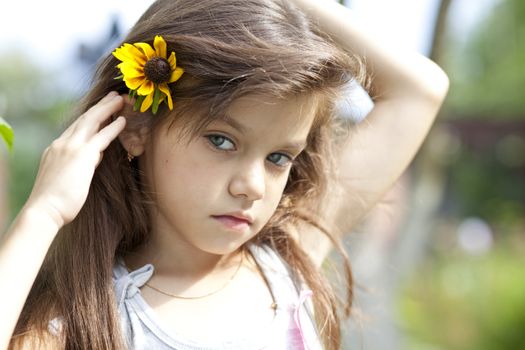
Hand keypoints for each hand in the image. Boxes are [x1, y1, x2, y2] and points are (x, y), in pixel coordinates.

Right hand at [24, 91, 125, 228]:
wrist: (44, 210)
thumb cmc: (55, 201)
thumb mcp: (68, 176)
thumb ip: (82, 163)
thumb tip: (95, 156)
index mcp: (56, 148)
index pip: (76, 128)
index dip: (91, 117)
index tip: (102, 110)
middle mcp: (62, 144)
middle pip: (84, 119)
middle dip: (100, 106)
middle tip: (113, 96)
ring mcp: (71, 147)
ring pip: (92, 121)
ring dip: (108, 109)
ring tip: (121, 100)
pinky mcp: (82, 155)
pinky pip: (101, 137)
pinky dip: (113, 127)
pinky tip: (123, 120)